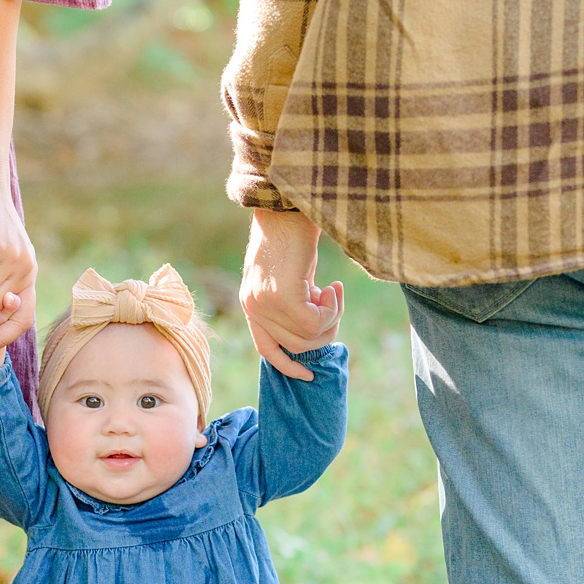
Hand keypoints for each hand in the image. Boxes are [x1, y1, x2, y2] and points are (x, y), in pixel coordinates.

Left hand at [240, 209, 343, 379]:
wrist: (288, 209)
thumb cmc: (293, 238)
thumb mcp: (288, 277)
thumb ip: (293, 303)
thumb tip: (314, 329)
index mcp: (251, 304)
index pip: (266, 348)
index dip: (287, 364)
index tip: (308, 373)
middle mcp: (253, 307)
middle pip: (296, 346)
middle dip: (324, 331)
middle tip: (333, 303)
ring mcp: (265, 303)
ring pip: (309, 337)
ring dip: (331, 317)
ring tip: (332, 291)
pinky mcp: (283, 296)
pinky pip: (315, 322)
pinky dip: (332, 309)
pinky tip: (332, 287)